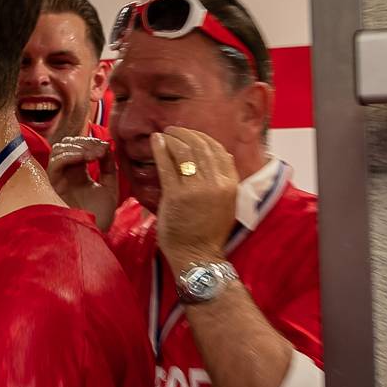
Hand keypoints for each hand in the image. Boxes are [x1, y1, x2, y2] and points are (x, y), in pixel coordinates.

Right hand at [47, 135, 117, 230]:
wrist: (95, 236)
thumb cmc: (101, 216)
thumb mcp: (110, 186)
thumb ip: (109, 166)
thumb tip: (106, 145)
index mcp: (78, 173)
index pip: (78, 147)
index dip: (90, 142)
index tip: (105, 148)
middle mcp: (65, 174)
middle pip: (66, 145)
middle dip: (84, 143)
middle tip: (98, 151)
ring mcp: (58, 179)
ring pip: (58, 150)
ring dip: (77, 148)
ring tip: (92, 156)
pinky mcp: (52, 187)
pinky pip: (55, 164)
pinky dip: (69, 156)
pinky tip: (83, 159)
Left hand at [150, 129, 237, 270]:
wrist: (198, 256)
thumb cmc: (208, 232)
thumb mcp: (226, 203)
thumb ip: (223, 180)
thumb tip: (222, 155)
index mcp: (230, 184)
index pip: (218, 150)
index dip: (203, 137)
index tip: (191, 134)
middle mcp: (216, 183)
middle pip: (201, 147)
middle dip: (185, 134)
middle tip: (173, 130)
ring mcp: (196, 189)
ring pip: (184, 152)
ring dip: (172, 138)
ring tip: (163, 135)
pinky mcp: (176, 195)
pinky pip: (167, 165)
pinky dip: (160, 149)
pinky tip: (155, 142)